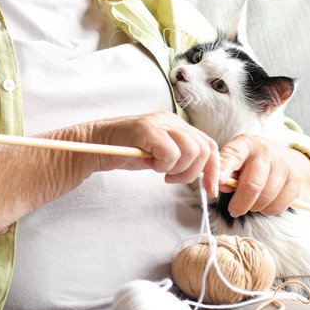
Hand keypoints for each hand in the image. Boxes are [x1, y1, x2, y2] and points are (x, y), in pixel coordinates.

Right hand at [89, 112, 221, 192]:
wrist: (96, 145)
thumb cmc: (126, 151)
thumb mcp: (160, 155)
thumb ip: (181, 157)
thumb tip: (205, 174)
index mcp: (178, 125)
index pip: (209, 144)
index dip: (214, 169)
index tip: (211, 189)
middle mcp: (172, 120)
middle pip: (204, 149)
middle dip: (193, 173)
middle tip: (172, 179)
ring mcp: (160, 123)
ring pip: (191, 151)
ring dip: (178, 169)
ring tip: (160, 171)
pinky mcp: (147, 130)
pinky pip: (171, 152)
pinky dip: (164, 165)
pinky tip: (151, 165)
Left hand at [218, 135, 309, 216]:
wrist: (280, 157)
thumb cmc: (249, 162)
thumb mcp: (234, 160)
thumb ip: (224, 171)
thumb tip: (221, 186)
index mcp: (245, 144)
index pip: (231, 157)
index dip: (223, 172)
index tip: (215, 187)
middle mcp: (265, 151)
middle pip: (252, 185)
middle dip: (239, 204)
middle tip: (234, 210)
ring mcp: (283, 164)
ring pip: (265, 199)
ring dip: (254, 207)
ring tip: (252, 202)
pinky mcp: (295, 179)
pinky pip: (278, 206)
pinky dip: (268, 210)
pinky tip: (265, 202)